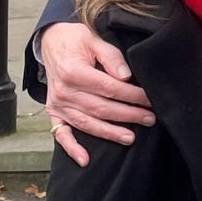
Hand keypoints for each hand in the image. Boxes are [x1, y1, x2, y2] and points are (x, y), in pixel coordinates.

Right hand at [41, 22, 154, 166]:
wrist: (51, 43)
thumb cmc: (76, 41)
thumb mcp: (94, 40)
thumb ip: (111, 57)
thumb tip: (126, 76)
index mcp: (74, 73)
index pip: (109, 89)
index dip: (132, 95)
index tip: (149, 99)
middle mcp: (64, 92)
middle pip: (101, 108)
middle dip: (128, 115)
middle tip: (150, 119)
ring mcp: (58, 105)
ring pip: (87, 124)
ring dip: (110, 133)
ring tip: (130, 137)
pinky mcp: (54, 113)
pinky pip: (61, 134)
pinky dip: (72, 149)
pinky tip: (85, 160)